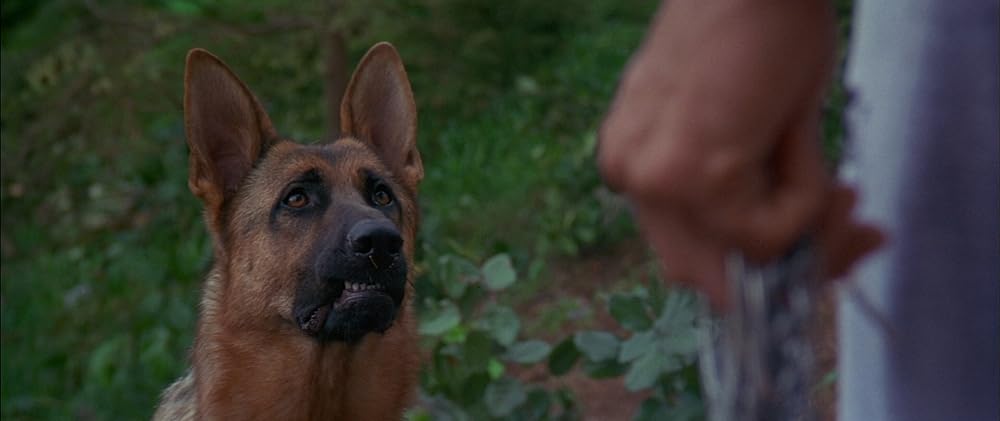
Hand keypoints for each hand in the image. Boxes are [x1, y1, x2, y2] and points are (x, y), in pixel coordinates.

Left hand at [598, 0, 881, 309]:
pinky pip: (768, 233)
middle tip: (856, 229)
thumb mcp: (744, 129)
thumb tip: (786, 260)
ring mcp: (652, 180)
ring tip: (838, 178)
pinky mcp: (690, 178)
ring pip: (745, 257)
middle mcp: (629, 175)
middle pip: (705, 274)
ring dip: (810, 222)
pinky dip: (808, 198)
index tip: (825, 241)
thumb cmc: (761, 32)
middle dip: (791, 261)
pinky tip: (802, 143)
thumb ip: (744, 194)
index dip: (758, 263)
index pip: (685, 251)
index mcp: (632, 160)